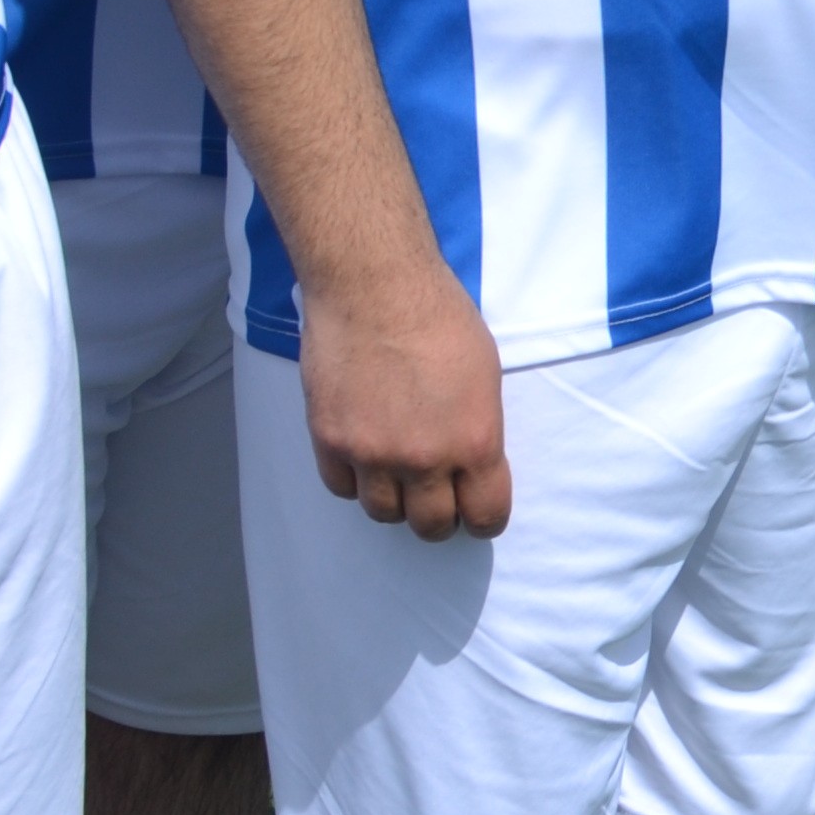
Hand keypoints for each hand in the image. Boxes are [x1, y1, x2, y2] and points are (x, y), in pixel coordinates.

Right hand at [299, 261, 510, 541]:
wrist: (374, 288)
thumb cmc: (441, 319)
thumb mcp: (484, 376)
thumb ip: (476, 429)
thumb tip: (470, 462)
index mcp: (474, 442)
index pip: (485, 514)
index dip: (484, 518)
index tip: (478, 513)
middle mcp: (424, 459)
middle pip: (431, 526)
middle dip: (438, 517)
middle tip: (437, 499)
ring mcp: (371, 454)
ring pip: (383, 512)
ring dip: (394, 500)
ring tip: (398, 476)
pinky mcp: (329, 442)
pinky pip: (342, 488)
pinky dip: (354, 480)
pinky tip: (363, 458)